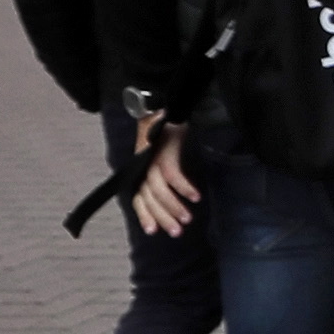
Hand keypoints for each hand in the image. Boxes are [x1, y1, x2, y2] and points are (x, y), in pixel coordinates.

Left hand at [129, 119, 200, 237]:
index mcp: (140, 167)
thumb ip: (162, 169)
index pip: (138, 196)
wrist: (166, 101)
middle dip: (161, 216)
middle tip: (176, 233)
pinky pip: (172, 174)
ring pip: (158, 190)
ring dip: (173, 207)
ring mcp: (152, 158)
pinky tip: (195, 197)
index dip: (144, 214)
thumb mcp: (160, 150)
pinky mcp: (164, 150)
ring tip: (188, 219)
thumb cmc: (166, 126)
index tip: (154, 232)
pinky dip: (183, 187)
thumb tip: (172, 191)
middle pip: (148, 197)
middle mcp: (143, 164)